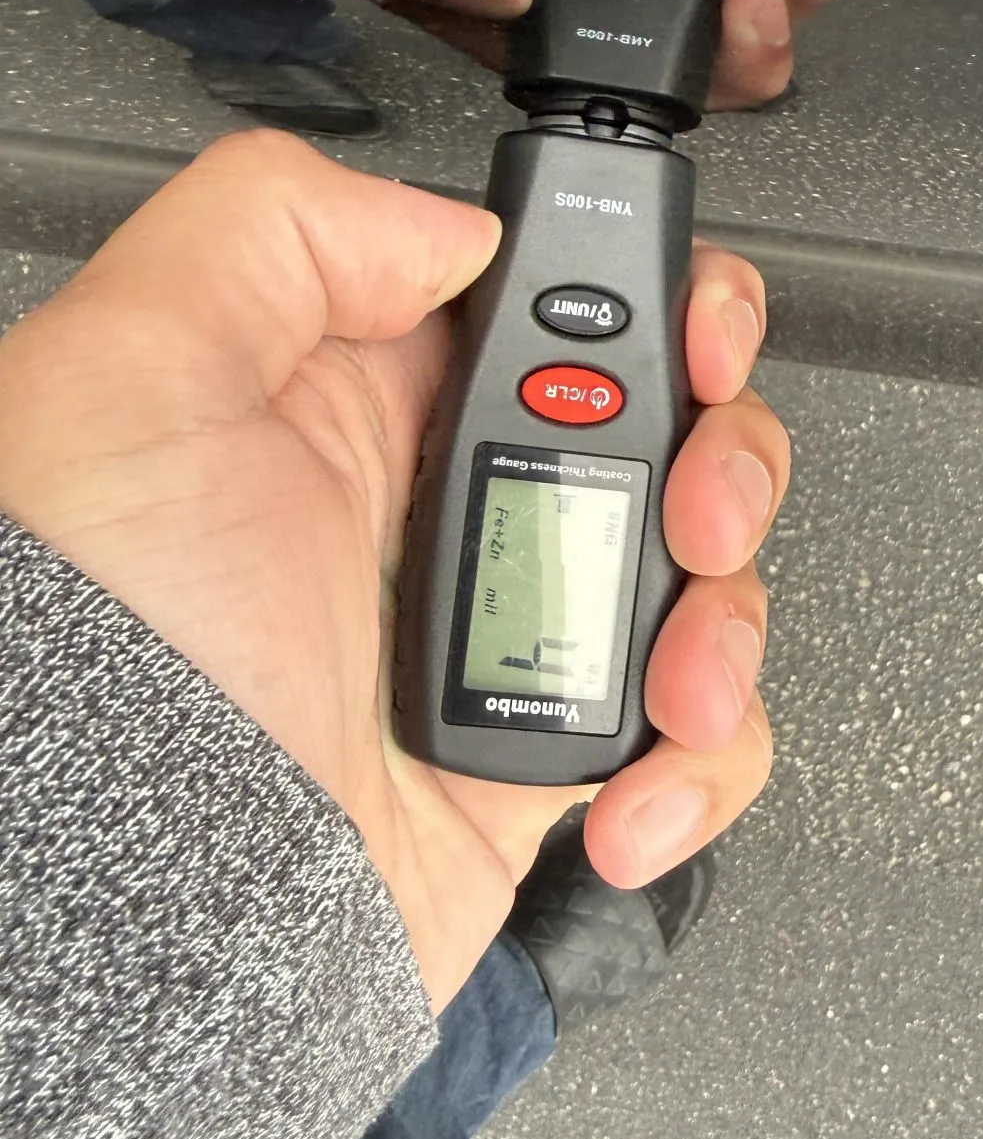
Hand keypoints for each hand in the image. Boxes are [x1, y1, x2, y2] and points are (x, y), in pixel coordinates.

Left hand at [0, 133, 788, 1011]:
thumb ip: (277, 228)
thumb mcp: (132, 370)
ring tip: (669, 688)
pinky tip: (631, 790)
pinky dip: (702, 764)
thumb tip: (447, 229)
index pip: (565, 303)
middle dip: (725, 466)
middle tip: (694, 517)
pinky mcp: (544, 762)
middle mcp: (446, 509)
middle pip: (673, 434)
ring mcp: (507, 638)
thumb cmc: (99, 654)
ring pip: (709, 583)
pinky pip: (694, 742)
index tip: (700, 343)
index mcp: (370, 399)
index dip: (663, 304)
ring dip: (726, 627)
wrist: (126, 910)